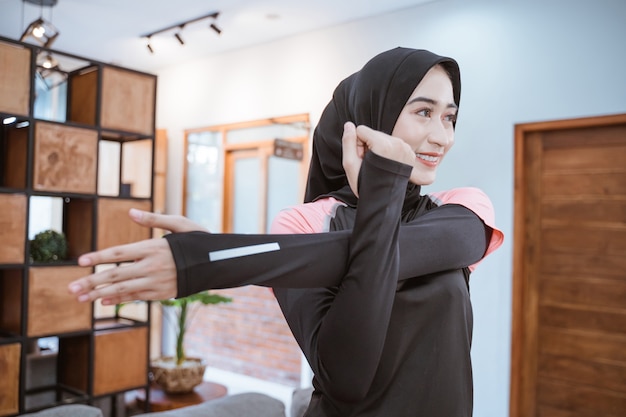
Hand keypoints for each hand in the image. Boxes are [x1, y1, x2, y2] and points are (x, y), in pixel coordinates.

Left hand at [67, 209, 207, 304]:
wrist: (219, 264)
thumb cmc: (198, 240)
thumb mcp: (179, 224)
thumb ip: (154, 219)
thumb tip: (131, 211)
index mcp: (154, 248)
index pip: (120, 253)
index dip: (99, 258)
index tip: (80, 262)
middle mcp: (153, 267)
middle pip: (116, 275)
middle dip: (91, 282)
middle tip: (70, 288)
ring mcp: (157, 282)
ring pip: (123, 289)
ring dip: (99, 294)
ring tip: (80, 298)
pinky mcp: (163, 293)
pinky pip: (137, 297)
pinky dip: (119, 299)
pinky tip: (103, 301)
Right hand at [342, 122, 414, 196]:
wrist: (382, 201)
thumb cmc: (365, 184)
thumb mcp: (350, 164)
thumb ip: (348, 142)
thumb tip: (349, 125)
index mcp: (384, 145)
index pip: (361, 130)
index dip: (357, 145)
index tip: (361, 160)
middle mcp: (397, 143)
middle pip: (373, 133)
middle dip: (368, 146)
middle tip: (369, 164)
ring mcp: (406, 148)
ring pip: (382, 138)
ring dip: (377, 149)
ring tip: (377, 166)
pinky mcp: (410, 152)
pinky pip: (393, 144)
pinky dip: (387, 152)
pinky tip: (386, 165)